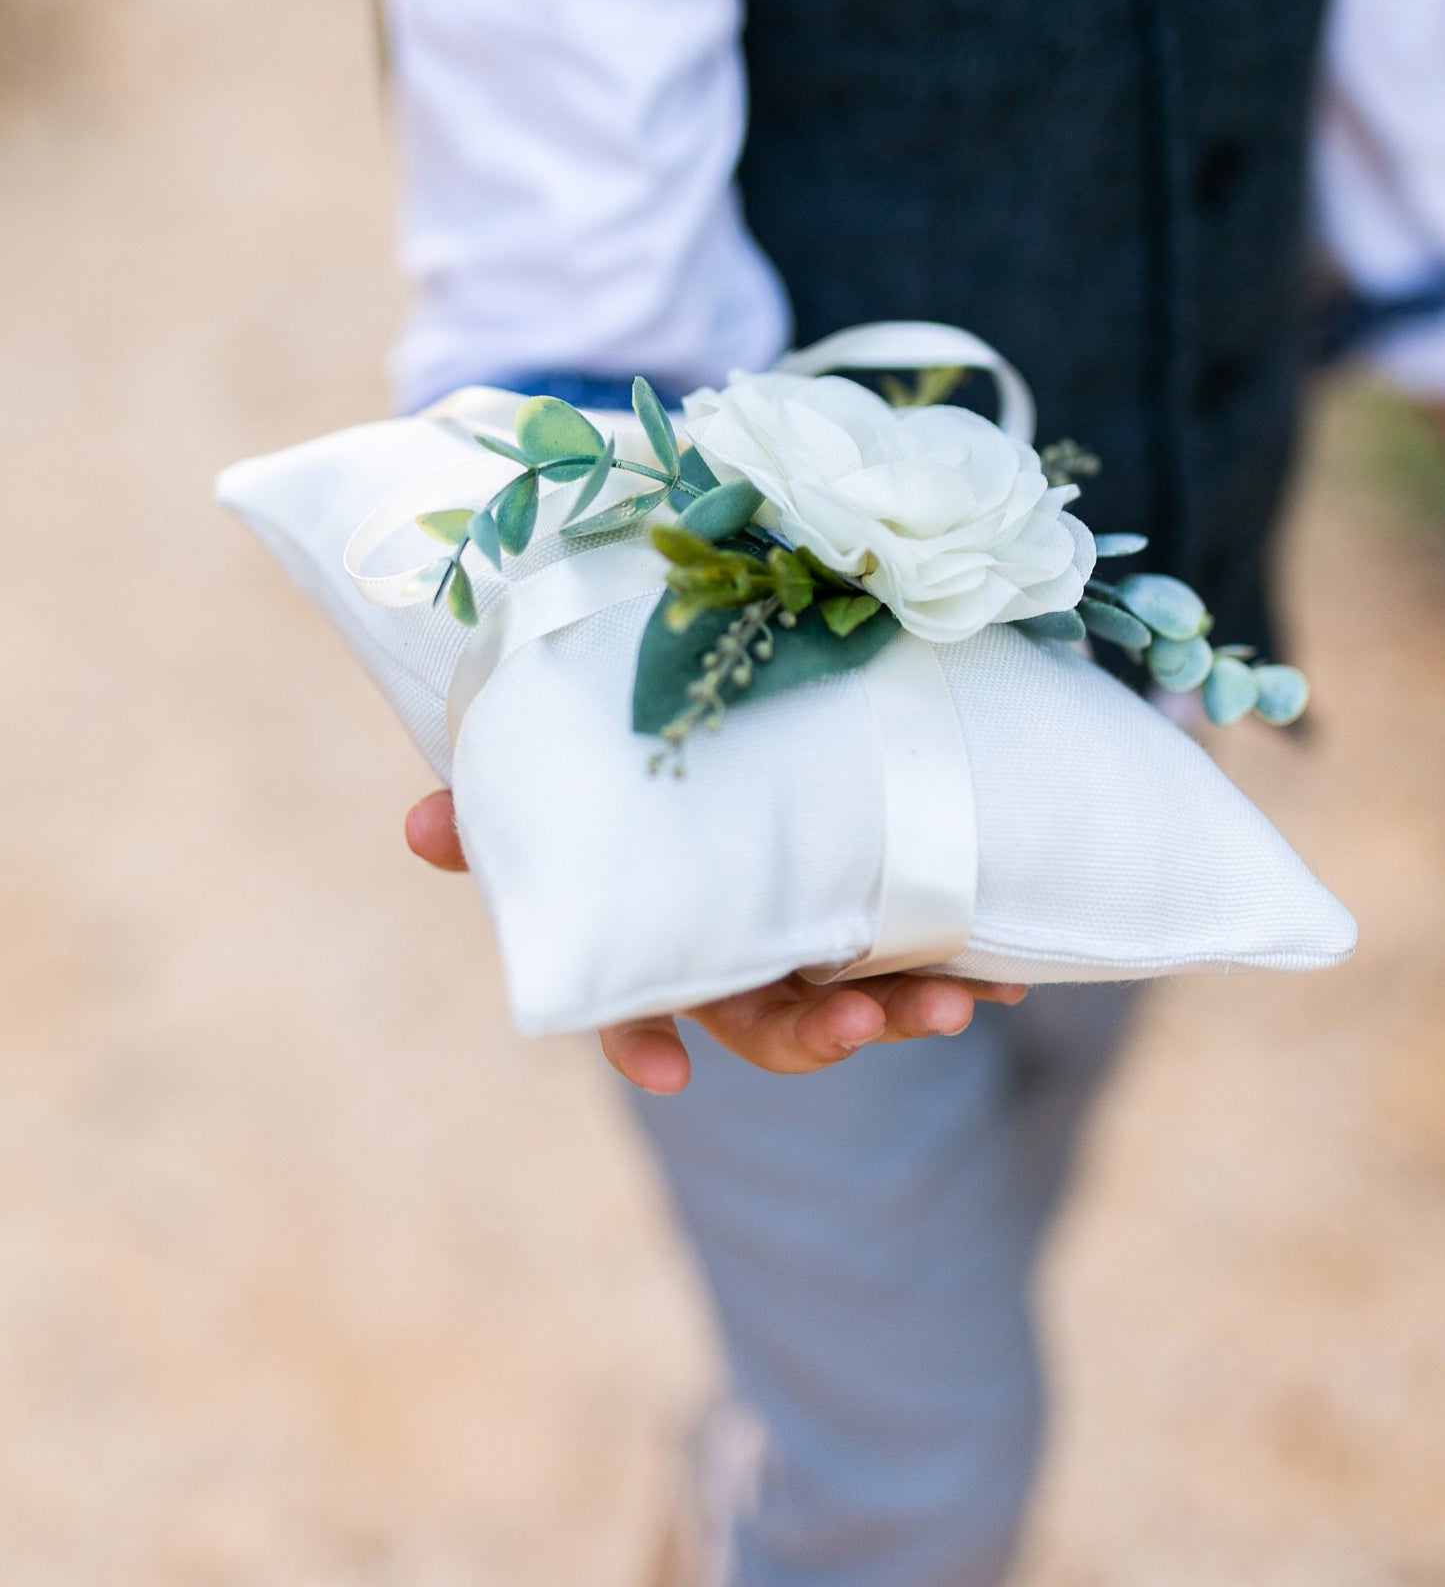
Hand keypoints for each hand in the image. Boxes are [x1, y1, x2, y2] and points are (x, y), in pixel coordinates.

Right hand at [405, 791, 1025, 1092]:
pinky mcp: (871, 916)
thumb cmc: (618, 776)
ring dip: (902, 1011)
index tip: (670, 1076)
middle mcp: (732, 956)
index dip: (642, 1042)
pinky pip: (918, 956)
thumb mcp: (560, 786)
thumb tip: (416, 826)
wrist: (720, 741)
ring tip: (962, 1002)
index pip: (635, 1004)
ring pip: (851, 1003)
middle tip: (857, 1024)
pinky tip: (1015, 973)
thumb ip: (494, 814)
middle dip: (814, 1034)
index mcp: (657, 935)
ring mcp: (804, 942)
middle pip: (765, 1023)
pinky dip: (966, 966)